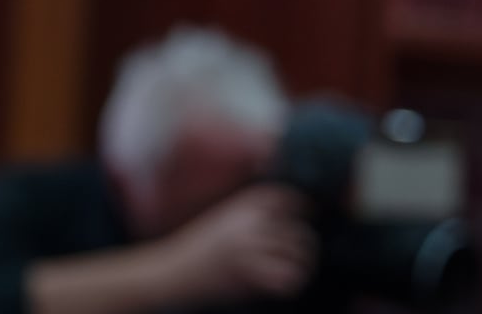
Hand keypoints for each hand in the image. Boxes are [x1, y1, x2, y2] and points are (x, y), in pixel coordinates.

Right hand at [158, 184, 312, 305]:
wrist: (173, 273)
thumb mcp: (221, 222)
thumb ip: (248, 217)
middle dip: (305, 244)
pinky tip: (284, 284)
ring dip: (302, 265)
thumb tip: (285, 219)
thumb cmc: (198, 251)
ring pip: (297, 254)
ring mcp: (248, 246)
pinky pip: (288, 278)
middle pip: (296, 229)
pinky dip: (291, 283)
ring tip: (297, 272)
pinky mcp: (249, 271)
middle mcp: (246, 223)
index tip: (308, 213)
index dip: (300, 205)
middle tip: (301, 255)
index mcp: (239, 208)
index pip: (282, 197)